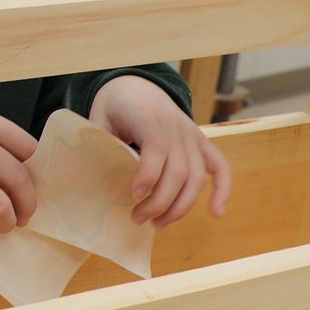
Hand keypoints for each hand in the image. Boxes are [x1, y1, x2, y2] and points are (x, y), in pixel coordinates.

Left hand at [88, 75, 230, 227]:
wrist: (136, 85)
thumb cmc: (114, 108)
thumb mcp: (98, 119)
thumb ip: (97, 146)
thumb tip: (87, 183)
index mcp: (145, 115)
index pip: (157, 144)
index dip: (148, 173)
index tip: (133, 195)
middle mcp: (174, 124)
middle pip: (179, 168)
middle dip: (160, 201)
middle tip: (137, 218)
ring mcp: (190, 133)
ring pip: (197, 175)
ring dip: (180, 206)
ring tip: (158, 223)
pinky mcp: (201, 142)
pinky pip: (220, 166)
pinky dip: (222, 190)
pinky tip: (216, 214)